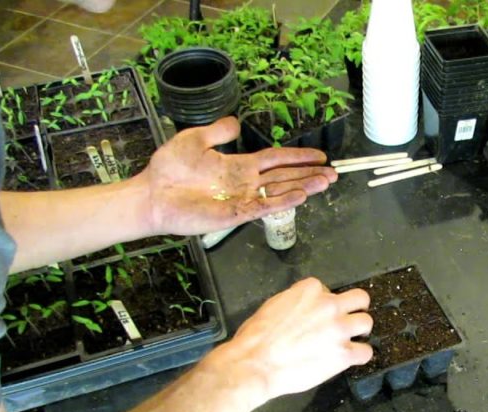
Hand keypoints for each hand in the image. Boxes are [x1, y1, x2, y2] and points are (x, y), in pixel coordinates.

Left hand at [139, 117, 337, 235]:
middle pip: (285, 176)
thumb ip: (218, 132)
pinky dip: (283, 201)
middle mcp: (245, 183)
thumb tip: (236, 122)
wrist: (152, 194)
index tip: (319, 156)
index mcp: (239, 166)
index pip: (276, 159)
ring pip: (280, 191)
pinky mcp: (235, 214)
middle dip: (310, 174)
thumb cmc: (170, 169)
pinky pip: (264, 207)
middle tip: (334, 173)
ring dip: (304, 187)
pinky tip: (301, 195)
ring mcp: (242, 199)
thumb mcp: (195, 139)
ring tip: (326, 182)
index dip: (297, 157)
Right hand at [205, 278, 372, 405]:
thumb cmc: (256, 337)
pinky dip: (360, 355)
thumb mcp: (274, 305)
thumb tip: (303, 309)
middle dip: (356, 308)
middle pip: (359, 298)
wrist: (256, 363)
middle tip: (348, 320)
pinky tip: (351, 358)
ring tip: (351, 340)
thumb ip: (296, 302)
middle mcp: (329, 305)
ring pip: (366, 322)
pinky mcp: (344, 353)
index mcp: (310, 290)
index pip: (329, 290)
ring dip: (360, 331)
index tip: (318, 314)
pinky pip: (366, 352)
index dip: (325, 303)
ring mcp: (339, 329)